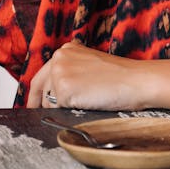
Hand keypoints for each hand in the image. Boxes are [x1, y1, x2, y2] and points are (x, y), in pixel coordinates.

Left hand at [27, 41, 151, 110]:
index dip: (37, 95)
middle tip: (45, 118)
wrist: (136, 81)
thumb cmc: (120, 77)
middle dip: (43, 105)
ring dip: (62, 109)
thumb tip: (53, 95)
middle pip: (41, 90)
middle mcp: (58, 57)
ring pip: (49, 102)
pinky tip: (88, 105)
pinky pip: (59, 111)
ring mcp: (59, 72)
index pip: (42, 76)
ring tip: (86, 104)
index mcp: (65, 50)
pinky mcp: (63, 89)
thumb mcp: (89, 65)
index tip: (33, 107)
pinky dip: (70, 113)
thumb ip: (71, 71)